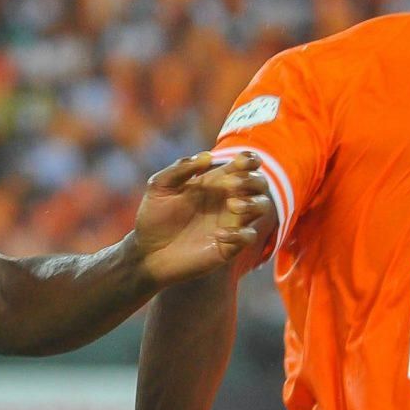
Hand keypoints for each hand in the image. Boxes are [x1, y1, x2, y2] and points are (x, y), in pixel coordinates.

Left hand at [131, 153, 272, 286]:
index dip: (250, 158)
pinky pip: (248, 237)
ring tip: (233, 205)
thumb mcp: (159, 187)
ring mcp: (231, 222)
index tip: (240, 161)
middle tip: (230, 184)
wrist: (146, 252)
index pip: (245, 164)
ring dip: (253, 203)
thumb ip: (180, 169)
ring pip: (263, 207)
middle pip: (259, 183)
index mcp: (215, 181)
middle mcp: (227, 200)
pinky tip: (218, 235)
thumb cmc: (153, 217)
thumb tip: (206, 156)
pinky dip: (239, 234)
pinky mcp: (229, 246)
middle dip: (252, 179)